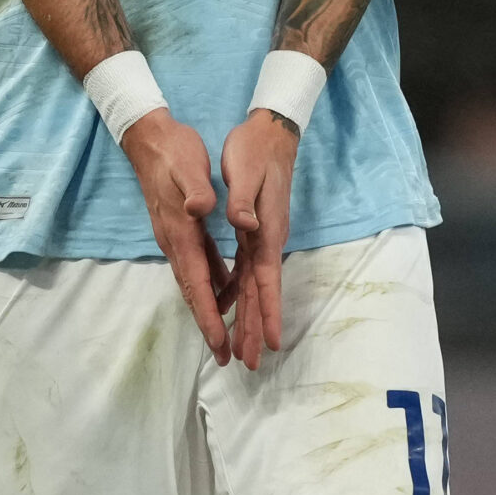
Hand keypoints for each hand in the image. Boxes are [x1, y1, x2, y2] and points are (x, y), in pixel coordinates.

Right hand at [120, 111, 233, 363]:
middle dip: (209, 325)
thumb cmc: (175, 152)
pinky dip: (213, 281)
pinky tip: (226, 291)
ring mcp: (179, 237)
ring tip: (227, 336)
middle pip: (195, 293)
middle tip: (224, 357)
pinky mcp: (184, 228)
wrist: (151, 139)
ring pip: (197, 281)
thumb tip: (201, 208)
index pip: (197, 283)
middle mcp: (177, 242)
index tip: (218, 343)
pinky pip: (201, 263)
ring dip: (211, 308)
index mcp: (182, 233)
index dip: (208, 315)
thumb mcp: (189, 168)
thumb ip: (196, 190)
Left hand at [221, 110, 300, 367]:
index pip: (265, 281)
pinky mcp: (252, 230)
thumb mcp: (246, 172)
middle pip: (260, 292)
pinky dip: (234, 291)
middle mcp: (266, 239)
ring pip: (251, 285)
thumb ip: (243, 201)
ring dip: (245, 316)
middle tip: (252, 363)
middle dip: (255, 328)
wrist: (269, 131)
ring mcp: (260, 236)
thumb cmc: (255, 150)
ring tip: (239, 347)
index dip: (266, 313)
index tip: (270, 343)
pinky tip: (224, 303)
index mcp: (264, 231)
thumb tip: (243, 226)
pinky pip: (242, 270)